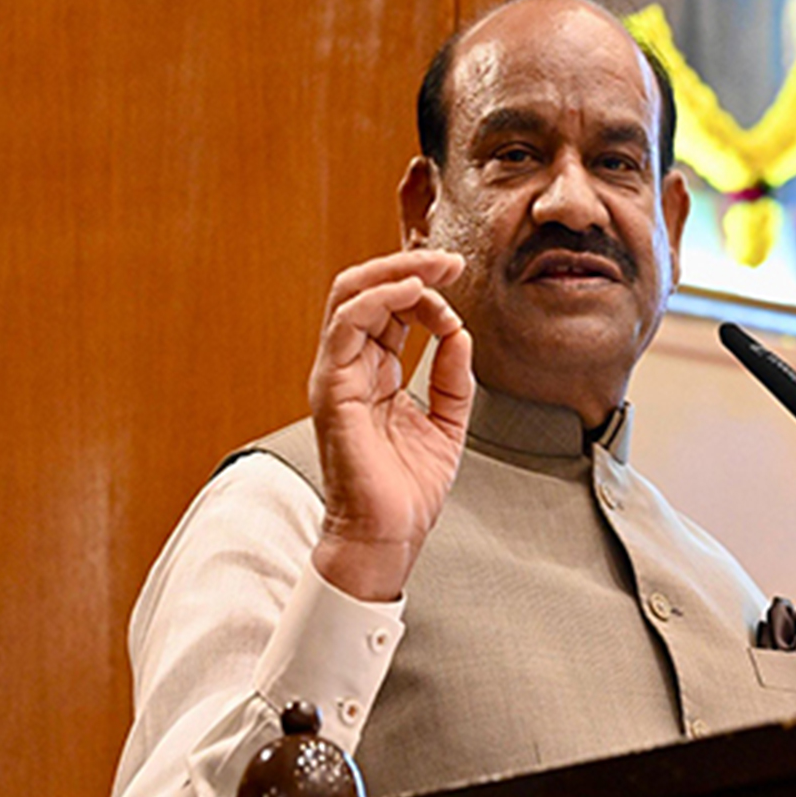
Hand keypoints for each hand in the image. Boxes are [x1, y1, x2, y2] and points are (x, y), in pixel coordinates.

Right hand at [308, 250, 472, 600]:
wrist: (388, 537)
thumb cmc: (408, 491)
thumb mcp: (448, 423)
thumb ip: (453, 378)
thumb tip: (460, 333)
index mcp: (373, 375)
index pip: (390, 310)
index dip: (426, 289)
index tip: (461, 285)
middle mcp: (350, 369)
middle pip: (365, 292)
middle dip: (409, 266)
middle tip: (452, 260)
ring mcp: (336, 376)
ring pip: (350, 296)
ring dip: (397, 273)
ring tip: (438, 268)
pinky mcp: (333, 389)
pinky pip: (347, 326)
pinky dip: (380, 299)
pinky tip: (415, 294)